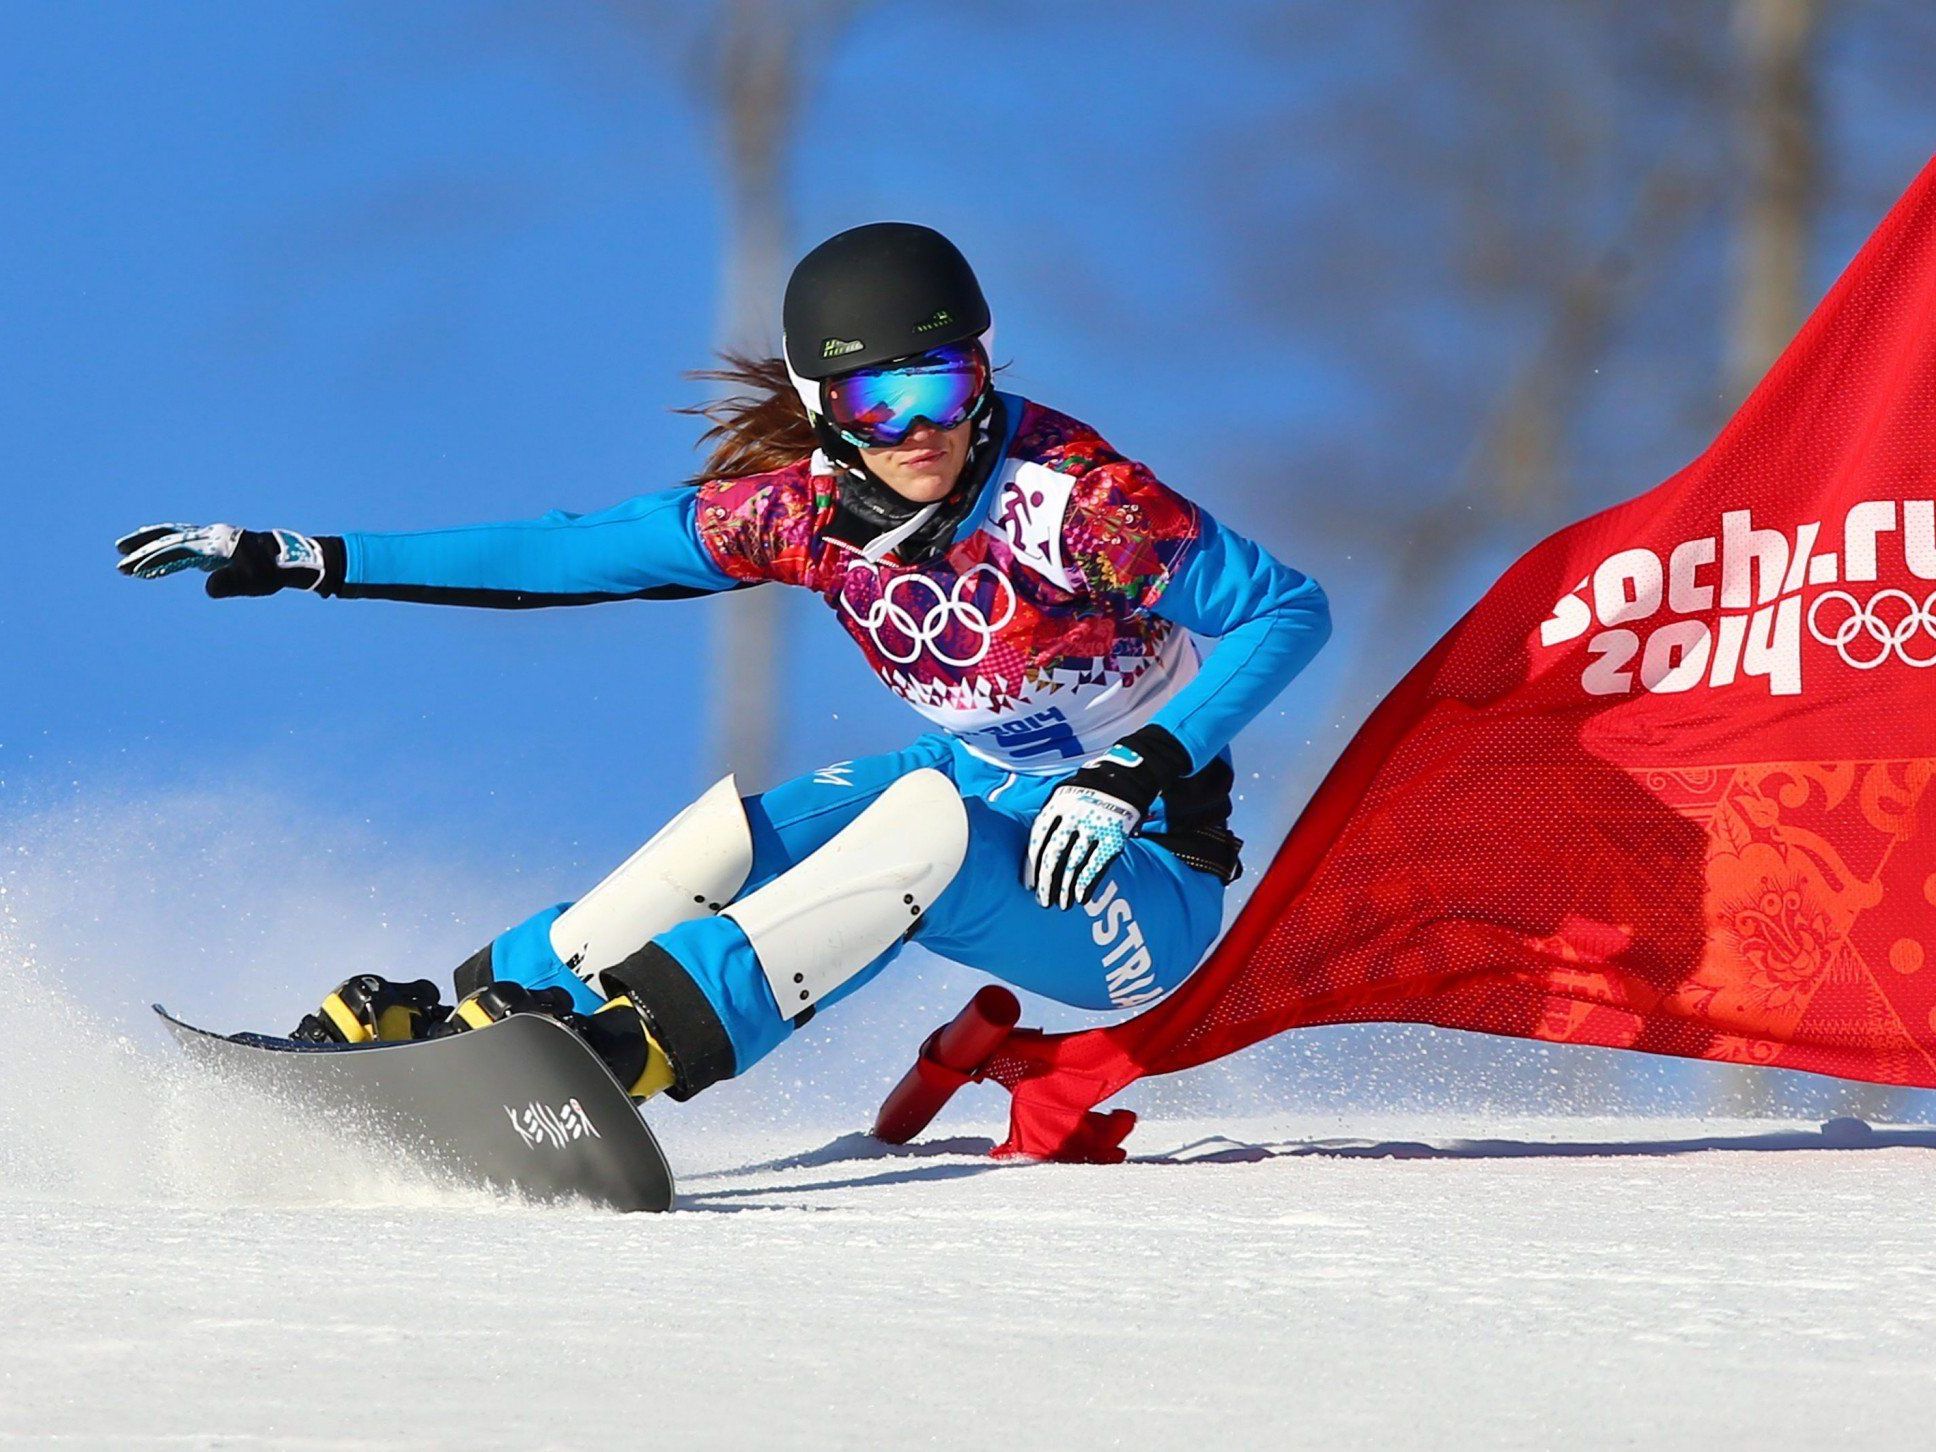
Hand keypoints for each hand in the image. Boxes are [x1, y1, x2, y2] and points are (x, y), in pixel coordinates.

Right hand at [116, 523, 327, 596]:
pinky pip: (185, 546)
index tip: (133, 565)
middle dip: (144, 547)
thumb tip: (208, 588)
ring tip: (126, 551)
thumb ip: (231, 584)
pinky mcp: (214, 546)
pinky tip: (157, 559)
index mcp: (215, 543)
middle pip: (170, 539)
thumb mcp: (254, 581)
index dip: (153, 558)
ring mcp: (212, 539)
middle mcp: (211, 537)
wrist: (289, 558)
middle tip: (118, 555)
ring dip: (152, 545)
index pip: (177, 549)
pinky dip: (167, 550)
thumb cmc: (272, 570)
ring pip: (175, 538)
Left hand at [1025, 725, 1191, 908]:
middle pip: (1054, 855)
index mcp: (1057, 806)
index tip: (1028, 884)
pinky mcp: (1114, 838)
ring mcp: (1095, 828)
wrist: (1125, 778)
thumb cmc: (1088, 791)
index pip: (1038, 840)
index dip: (1031, 865)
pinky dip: (1087, 884)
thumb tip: (1032, 851)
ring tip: (1061, 904)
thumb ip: (1049, 818)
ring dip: (1065, 888)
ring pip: (1074, 864)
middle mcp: (1074, 817)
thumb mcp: (1062, 794)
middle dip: (1046, 882)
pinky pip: (1097, 865)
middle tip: (1042, 900)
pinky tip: (1080, 897)